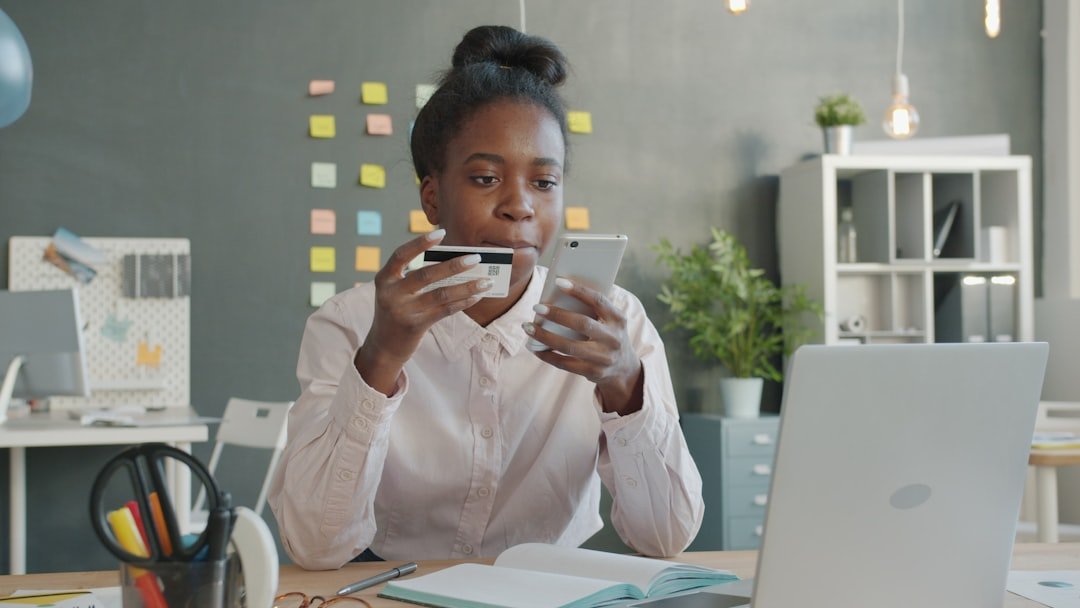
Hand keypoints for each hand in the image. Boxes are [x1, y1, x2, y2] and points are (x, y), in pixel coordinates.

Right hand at [355, 229, 491, 393]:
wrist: (384, 346)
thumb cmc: (396, 310)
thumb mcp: (397, 291)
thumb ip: (416, 278)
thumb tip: (454, 264)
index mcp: (384, 278)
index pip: (401, 254)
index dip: (420, 243)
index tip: (442, 233)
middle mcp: (391, 293)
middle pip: (426, 274)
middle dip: (454, 265)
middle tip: (476, 258)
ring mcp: (403, 310)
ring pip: (441, 294)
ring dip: (467, 286)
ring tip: (486, 281)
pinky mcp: (416, 325)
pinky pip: (445, 310)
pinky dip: (463, 302)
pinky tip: (477, 296)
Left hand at [523, 278, 643, 414]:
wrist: (624, 368)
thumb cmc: (609, 336)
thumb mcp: (612, 321)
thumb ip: (595, 309)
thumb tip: (559, 292)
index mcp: (617, 319)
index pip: (598, 301)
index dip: (579, 291)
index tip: (559, 282)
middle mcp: (612, 338)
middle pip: (581, 324)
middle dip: (557, 315)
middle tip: (537, 307)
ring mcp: (603, 357)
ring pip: (569, 346)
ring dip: (545, 336)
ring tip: (528, 327)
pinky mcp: (593, 372)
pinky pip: (565, 364)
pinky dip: (547, 355)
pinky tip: (535, 348)